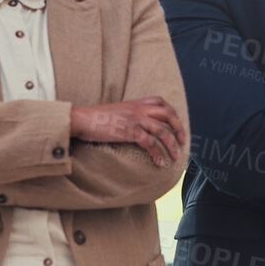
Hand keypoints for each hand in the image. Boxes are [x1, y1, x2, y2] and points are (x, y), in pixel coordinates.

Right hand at [71, 97, 186, 165]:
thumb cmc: (96, 118)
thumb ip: (131, 115)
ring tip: (175, 156)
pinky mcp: (128, 131)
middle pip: (167, 114)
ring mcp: (134, 119)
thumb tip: (140, 126)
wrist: (82, 119)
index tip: (176, 126)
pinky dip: (157, 154)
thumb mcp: (118, 112)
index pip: (161, 102)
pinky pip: (149, 143)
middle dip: (178, 128)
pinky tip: (159, 163)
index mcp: (136, 103)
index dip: (172, 113)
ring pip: (161, 130)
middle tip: (182, 141)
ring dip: (171, 144)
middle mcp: (138, 109)